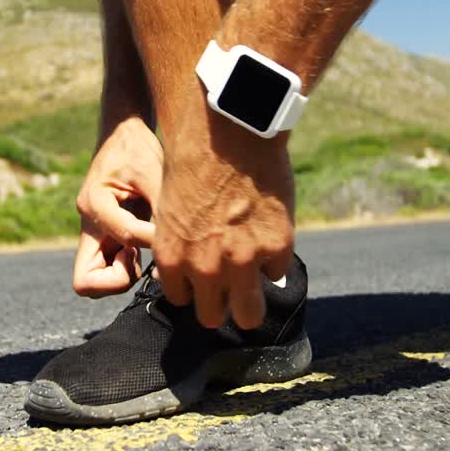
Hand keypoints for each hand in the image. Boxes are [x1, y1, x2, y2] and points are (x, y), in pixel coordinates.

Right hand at [72, 117, 162, 296]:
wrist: (122, 134)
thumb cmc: (138, 148)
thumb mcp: (155, 172)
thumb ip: (164, 210)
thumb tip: (179, 247)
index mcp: (95, 202)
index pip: (124, 236)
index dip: (153, 239)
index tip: (169, 234)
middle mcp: (88, 223)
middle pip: (85, 282)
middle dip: (117, 281)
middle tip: (139, 258)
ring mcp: (94, 233)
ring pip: (94, 281)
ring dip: (123, 275)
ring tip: (145, 248)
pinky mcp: (104, 237)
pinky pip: (109, 268)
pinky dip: (127, 268)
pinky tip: (145, 244)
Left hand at [152, 112, 294, 329]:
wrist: (227, 134)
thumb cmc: (194, 163)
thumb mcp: (172, 211)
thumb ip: (183, 247)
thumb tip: (195, 272)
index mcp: (172, 258)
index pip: (182, 299)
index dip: (195, 288)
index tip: (204, 277)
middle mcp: (205, 267)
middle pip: (213, 316)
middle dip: (221, 305)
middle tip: (231, 289)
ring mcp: (243, 261)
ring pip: (250, 313)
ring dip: (250, 302)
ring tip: (254, 284)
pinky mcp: (276, 247)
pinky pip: (277, 272)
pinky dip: (274, 258)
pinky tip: (268, 233)